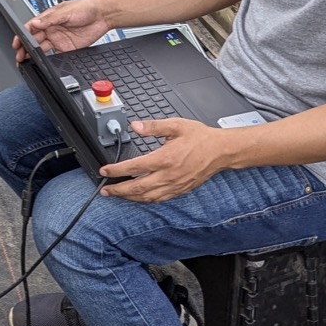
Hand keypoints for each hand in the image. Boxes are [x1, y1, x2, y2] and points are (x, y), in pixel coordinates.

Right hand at [26, 0, 107, 56]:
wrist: (103, 15)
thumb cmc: (85, 8)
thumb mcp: (66, 11)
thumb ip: (50, 19)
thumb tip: (36, 23)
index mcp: (49, 18)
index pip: (31, 27)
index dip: (22, 35)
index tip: (17, 42)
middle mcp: (52, 29)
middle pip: (34, 39)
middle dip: (24, 47)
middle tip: (19, 55)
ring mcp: (59, 39)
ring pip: (42, 48)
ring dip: (33, 54)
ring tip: (26, 61)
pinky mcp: (68, 48)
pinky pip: (55, 55)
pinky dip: (48, 60)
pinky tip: (43, 62)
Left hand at [98, 117, 229, 201]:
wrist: (221, 151)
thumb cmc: (201, 138)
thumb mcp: (176, 125)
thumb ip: (153, 126)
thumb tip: (135, 126)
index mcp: (164, 159)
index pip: (134, 167)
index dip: (116, 170)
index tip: (104, 171)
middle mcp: (168, 175)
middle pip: (137, 188)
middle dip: (118, 190)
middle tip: (105, 189)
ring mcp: (175, 185)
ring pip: (147, 197)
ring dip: (130, 198)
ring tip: (117, 195)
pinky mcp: (180, 190)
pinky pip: (159, 199)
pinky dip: (146, 200)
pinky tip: (139, 198)